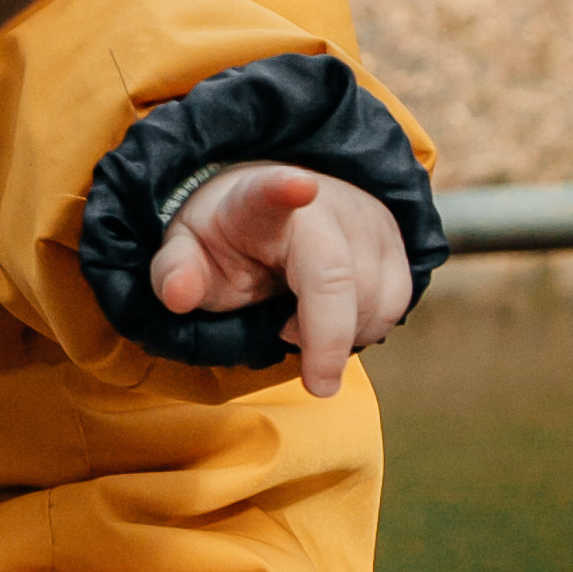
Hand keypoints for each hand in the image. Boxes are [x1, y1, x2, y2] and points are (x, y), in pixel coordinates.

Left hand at [149, 163, 410, 398]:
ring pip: (375, 297)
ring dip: (344, 332)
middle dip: (329, 337)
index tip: (299, 186)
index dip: (284, 188)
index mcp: (259, 202)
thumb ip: (175, 272)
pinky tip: (334, 317)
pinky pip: (397, 301)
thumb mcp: (187, 251)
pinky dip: (369, 325)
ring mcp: (365, 216)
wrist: (270, 206)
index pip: (271, 190)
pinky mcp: (395, 237)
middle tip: (317, 385)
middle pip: (338, 276)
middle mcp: (323, 202)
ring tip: (298, 319)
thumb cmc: (227, 237)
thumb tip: (177, 295)